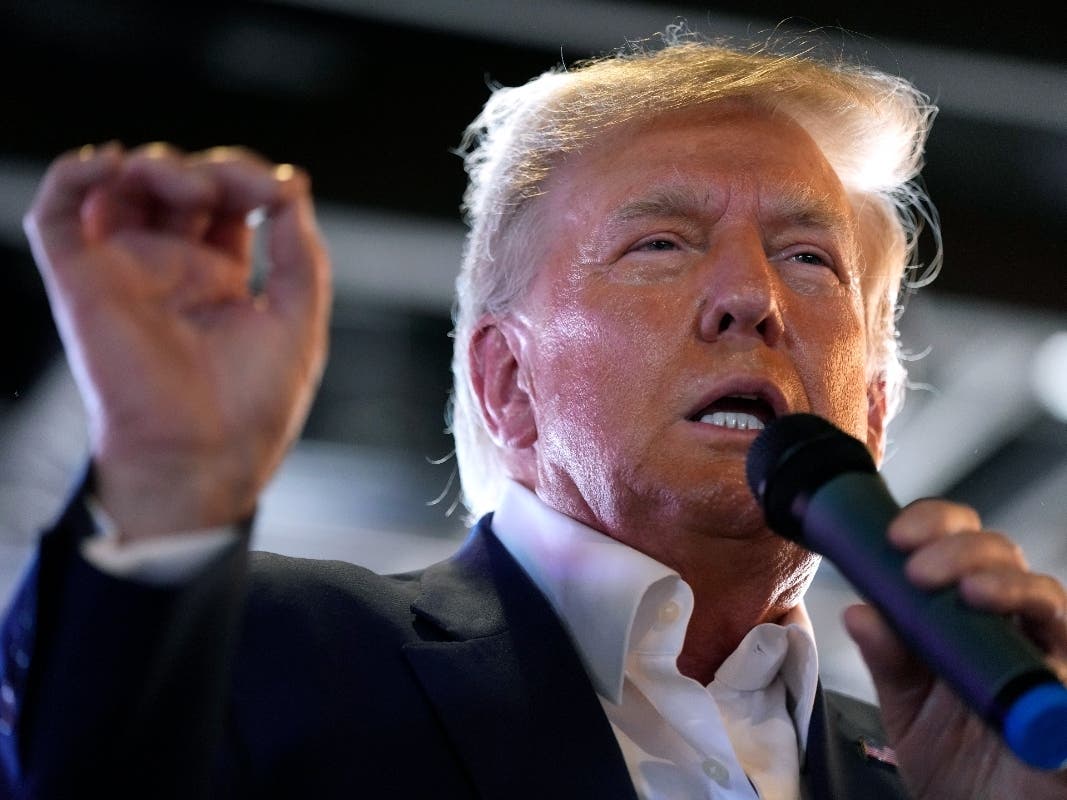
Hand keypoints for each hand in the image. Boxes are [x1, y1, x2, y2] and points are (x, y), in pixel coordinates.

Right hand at [23, 142, 331, 538]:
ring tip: (191, 189)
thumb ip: (300, 254)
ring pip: (124, 184)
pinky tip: (111, 162)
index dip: (253, 179)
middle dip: (215, 168)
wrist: (203, 454)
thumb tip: (292, 189)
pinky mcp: (80, 278)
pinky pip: (57, 212)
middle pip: (180, 183)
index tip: (285, 190)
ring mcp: (124, 269)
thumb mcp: (299, 320)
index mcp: (220, 278)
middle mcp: (170, 268)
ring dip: (157, 164)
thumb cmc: (253, 404)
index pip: (228, 201)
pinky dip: (77, 172)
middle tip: (242, 189)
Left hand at [844, 499, 1066, 799]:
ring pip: (1050, 599)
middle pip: (1004, 558)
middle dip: (961, 550)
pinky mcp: (1066, 703)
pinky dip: (1058, 661)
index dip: (934, 525)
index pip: (960, 543)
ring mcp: (1049, 660)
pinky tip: (1034, 658)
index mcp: (968, 613)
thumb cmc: (951, 758)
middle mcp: (1014, 627)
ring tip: (972, 594)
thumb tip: (859, 610)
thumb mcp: (907, 704)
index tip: (894, 536)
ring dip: (1010, 586)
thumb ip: (888, 658)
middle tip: (919, 571)